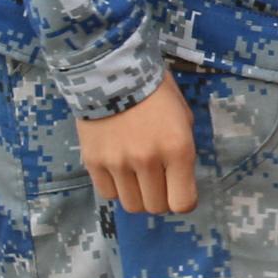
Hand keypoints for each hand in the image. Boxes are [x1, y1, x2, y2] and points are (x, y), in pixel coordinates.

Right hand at [76, 78, 198, 215]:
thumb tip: (178, 181)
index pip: (183, 202)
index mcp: (177, 149)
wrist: (112, 70)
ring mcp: (118, 163)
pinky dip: (115, 187)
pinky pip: (108, 193)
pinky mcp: (93, 162)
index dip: (183, 200)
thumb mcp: (183, 118)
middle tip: (157, 179)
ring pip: (131, 205)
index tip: (179, 190)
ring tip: (136, 174)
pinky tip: (118, 169)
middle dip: (160, 197)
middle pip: (156, 207)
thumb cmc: (155, 91)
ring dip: (137, 194)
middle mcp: (148, 160)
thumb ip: (182, 153)